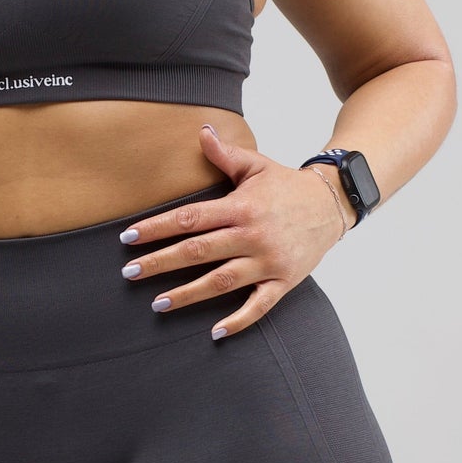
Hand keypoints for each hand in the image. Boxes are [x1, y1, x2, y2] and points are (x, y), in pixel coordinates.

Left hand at [119, 123, 348, 338]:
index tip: (128, 237)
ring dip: (188, 294)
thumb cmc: (287, 184)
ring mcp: (268, 261)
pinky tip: (215, 332)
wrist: (333, 203)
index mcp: (240, 207)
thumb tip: (201, 131)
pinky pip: (259, 306)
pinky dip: (238, 321)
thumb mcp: (256, 164)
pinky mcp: (284, 281)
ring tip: (157, 304)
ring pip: (222, 282)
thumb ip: (225, 154)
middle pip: (199, 251)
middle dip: (161, 262)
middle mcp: (252, 235)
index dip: (157, 228)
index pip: (190, 218)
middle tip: (129, 273)